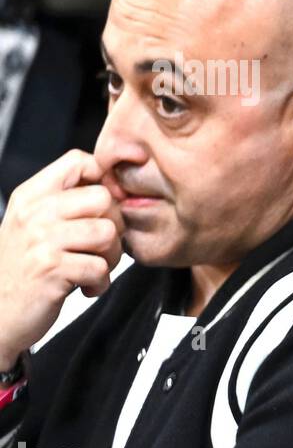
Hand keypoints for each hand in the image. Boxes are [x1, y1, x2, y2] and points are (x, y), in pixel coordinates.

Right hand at [0, 150, 123, 367]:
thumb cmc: (21, 269)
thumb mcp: (33, 225)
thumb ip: (64, 202)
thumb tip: (111, 186)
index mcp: (31, 196)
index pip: (78, 160)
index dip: (103, 180)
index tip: (102, 208)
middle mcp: (34, 214)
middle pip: (103, 198)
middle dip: (114, 225)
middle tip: (100, 247)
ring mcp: (41, 241)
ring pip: (108, 233)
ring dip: (111, 257)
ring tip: (92, 267)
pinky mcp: (51, 270)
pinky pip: (101, 267)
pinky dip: (101, 283)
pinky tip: (84, 287)